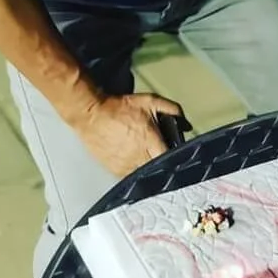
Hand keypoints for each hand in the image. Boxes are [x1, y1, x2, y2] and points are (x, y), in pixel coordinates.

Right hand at [69, 93, 185, 176]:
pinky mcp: (113, 169)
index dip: (176, 160)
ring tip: (147, 157)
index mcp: (150, 141)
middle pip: (157, 169)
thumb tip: (187, 125)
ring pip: (143, 174)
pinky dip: (134, 170)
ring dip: (148, 168)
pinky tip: (134, 160)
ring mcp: (125, 165)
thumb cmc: (120, 107)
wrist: (91, 114)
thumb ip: (173, 109)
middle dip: (162, 164)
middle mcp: (138, 157)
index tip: (179, 156)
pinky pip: (129, 176)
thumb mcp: (150, 101)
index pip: (169, 159)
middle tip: (162, 155)